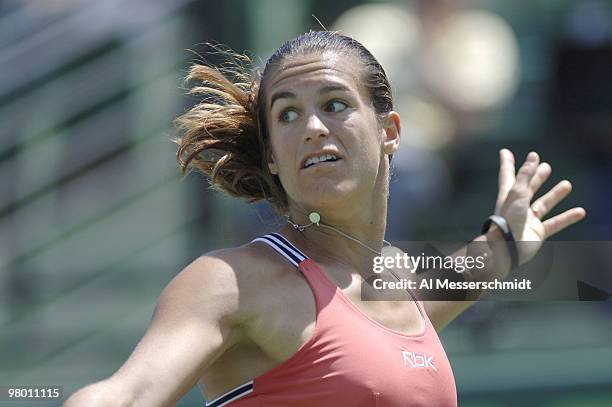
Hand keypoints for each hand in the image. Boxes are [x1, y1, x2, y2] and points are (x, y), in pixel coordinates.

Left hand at [493, 149, 585, 264]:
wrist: (508, 248)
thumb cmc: (508, 219)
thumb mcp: (517, 193)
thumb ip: (526, 175)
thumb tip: (533, 156)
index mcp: (508, 195)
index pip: (507, 175)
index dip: (507, 163)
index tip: (504, 151)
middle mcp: (517, 206)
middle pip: (528, 188)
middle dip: (535, 177)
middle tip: (546, 166)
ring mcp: (528, 219)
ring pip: (544, 204)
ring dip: (555, 195)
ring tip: (567, 184)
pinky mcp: (537, 232)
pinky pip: (555, 223)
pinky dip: (567, 218)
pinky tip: (580, 211)